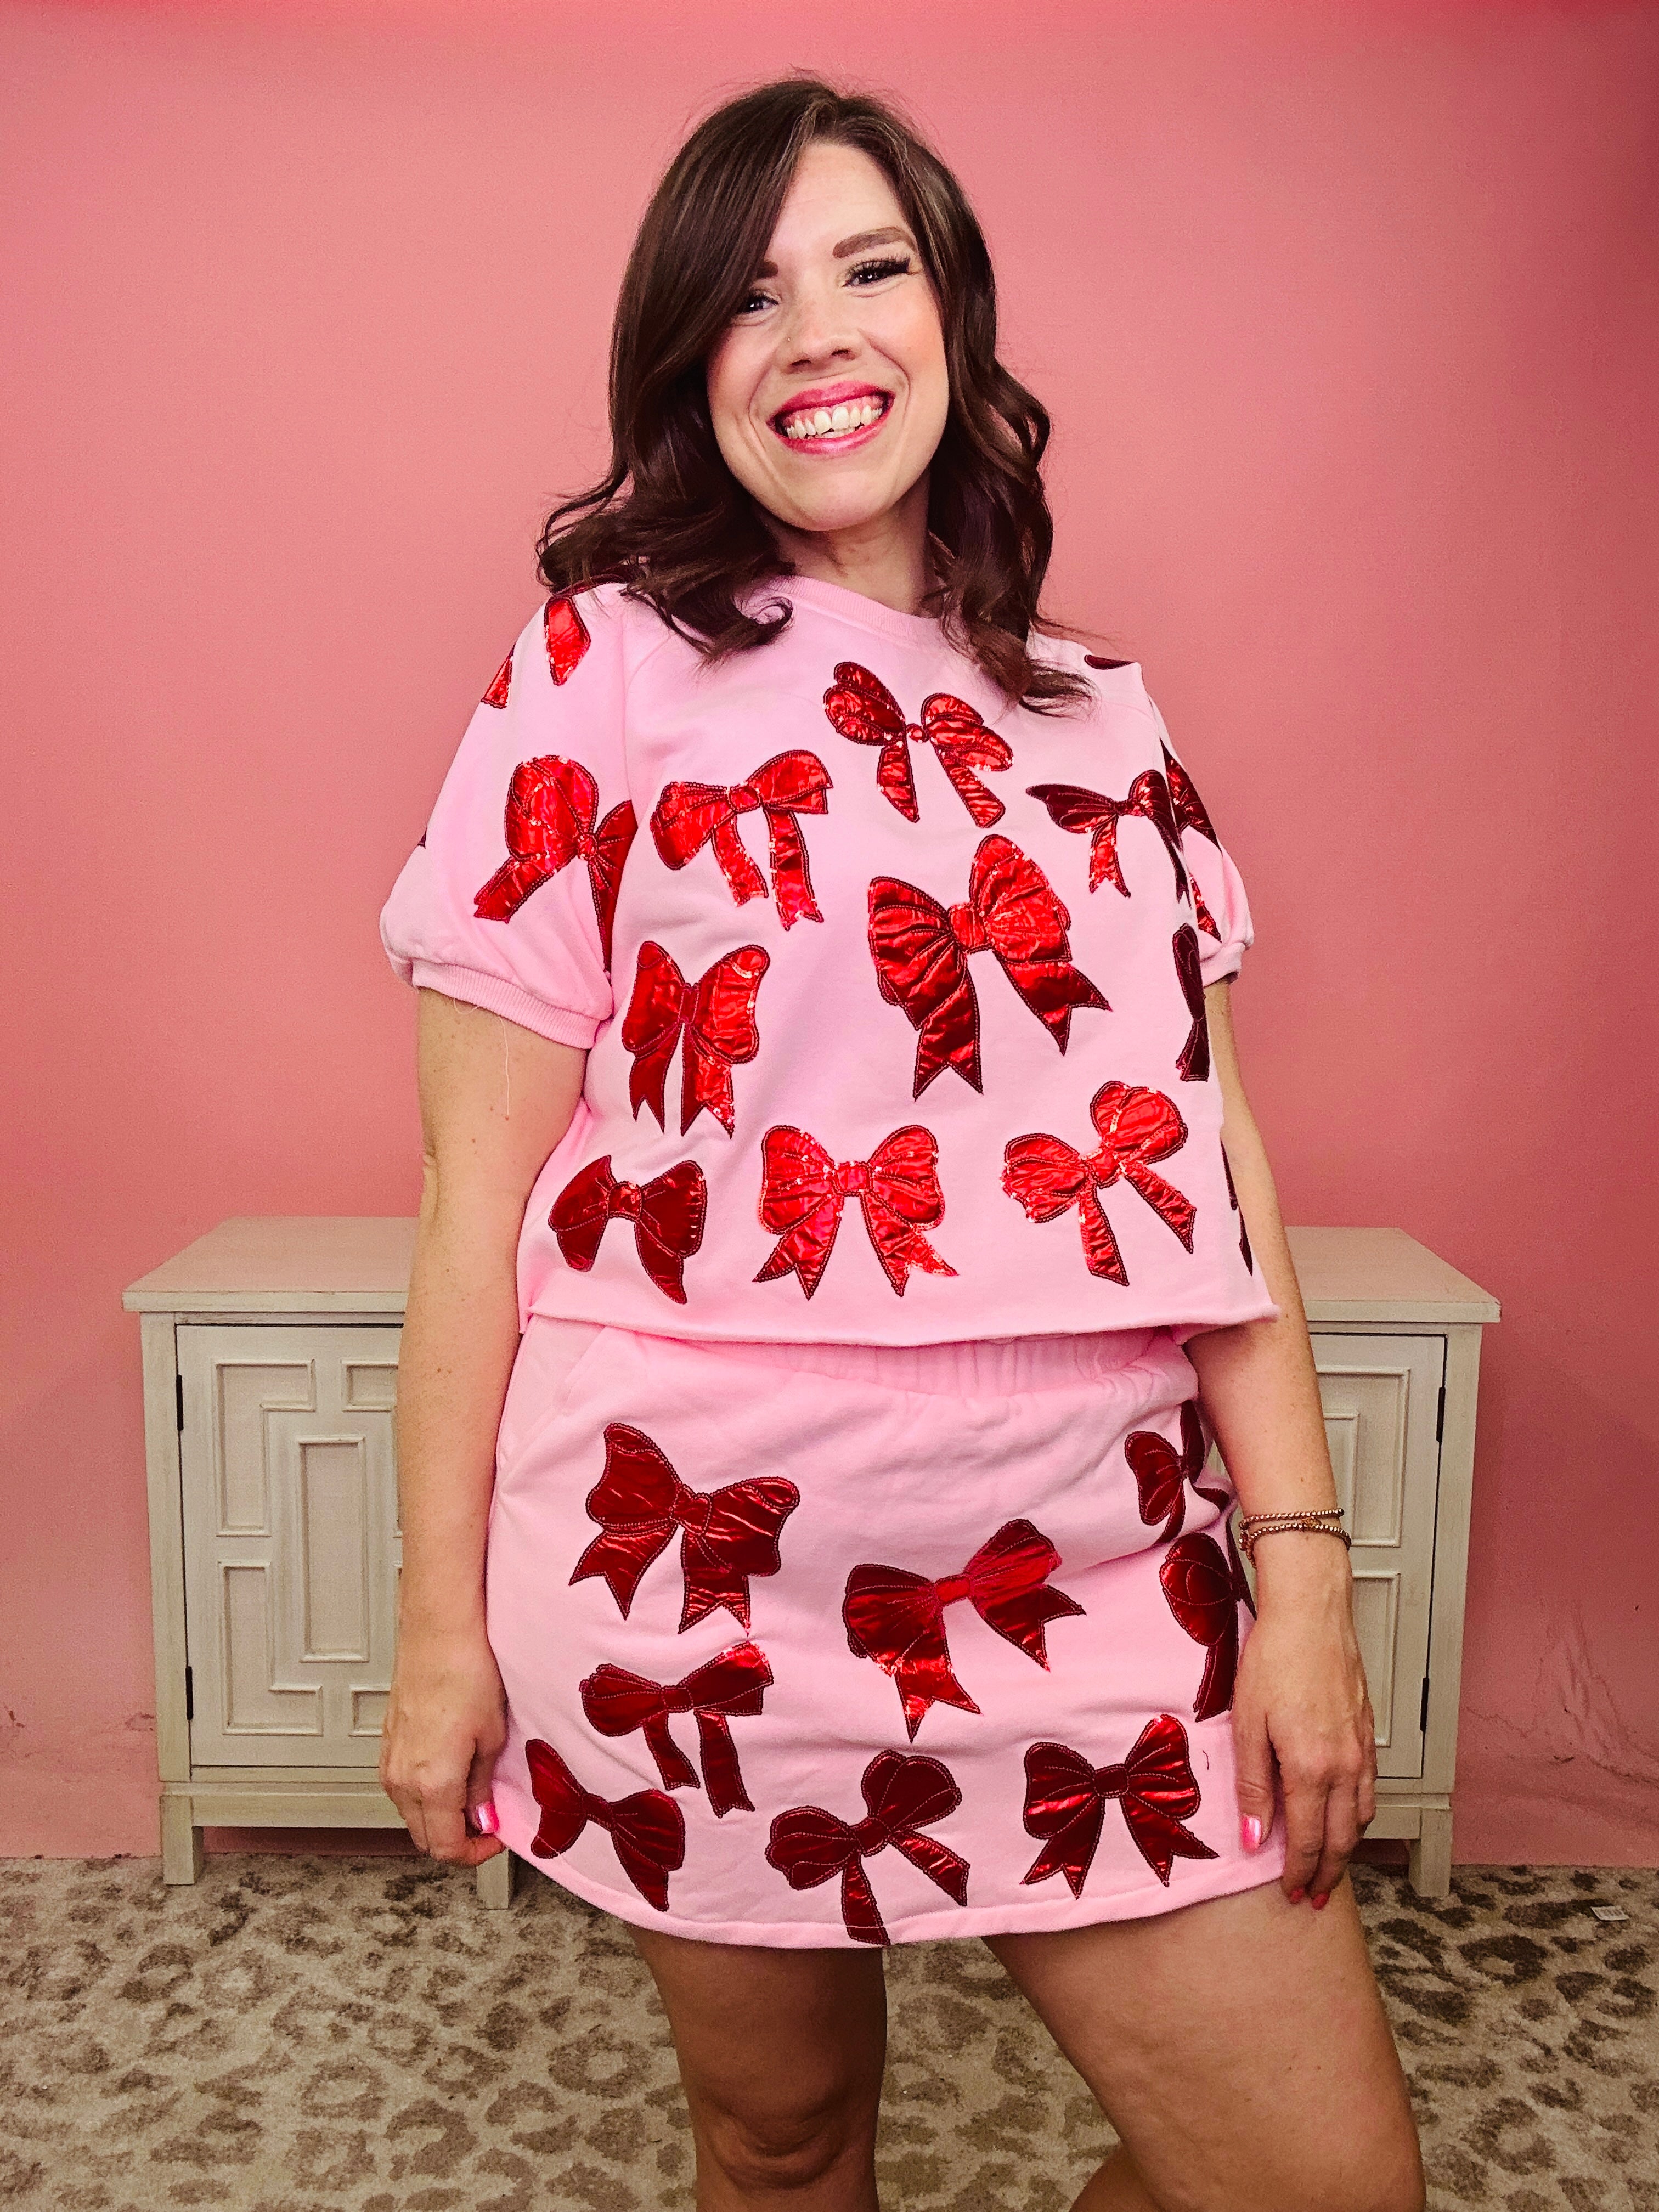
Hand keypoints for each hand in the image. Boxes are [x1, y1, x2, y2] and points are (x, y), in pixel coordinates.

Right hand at [380, 1622, 507, 1864]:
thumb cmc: (467, 1672)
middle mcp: (402, 1780)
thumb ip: (483, 1786)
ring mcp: (389, 1762)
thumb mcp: (492, 1737)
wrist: (438, 1632)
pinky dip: (425, 1795)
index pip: (447, 1847)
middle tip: (488, 1822)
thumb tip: (483, 1814)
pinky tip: (450, 1774)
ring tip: (473, 1795)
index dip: (475, 1854)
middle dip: (457, 1839)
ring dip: (439, 1818)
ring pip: (411, 1815)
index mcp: (432, 1784)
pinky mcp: (387, 1744)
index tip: (496, 1839)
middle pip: (424, 1838)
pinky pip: (402, 1788)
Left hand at [1232, 1536, 1375, 1905]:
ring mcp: (1361, 1750)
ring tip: (1331, 1867)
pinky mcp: (1367, 1732)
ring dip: (1347, 1849)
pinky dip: (1361, 1815)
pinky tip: (1348, 1816)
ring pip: (1362, 1818)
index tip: (1290, 1892)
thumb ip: (1252, 1785)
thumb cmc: (1276, 1657)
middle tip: (1313, 1897)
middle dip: (1327, 1873)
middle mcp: (1344, 1766)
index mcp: (1311, 1767)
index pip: (1307, 1839)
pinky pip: (1370, 1789)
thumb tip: (1254, 1837)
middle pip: (1341, 1839)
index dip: (1298, 1872)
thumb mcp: (1247, 1722)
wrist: (1312, 1612)